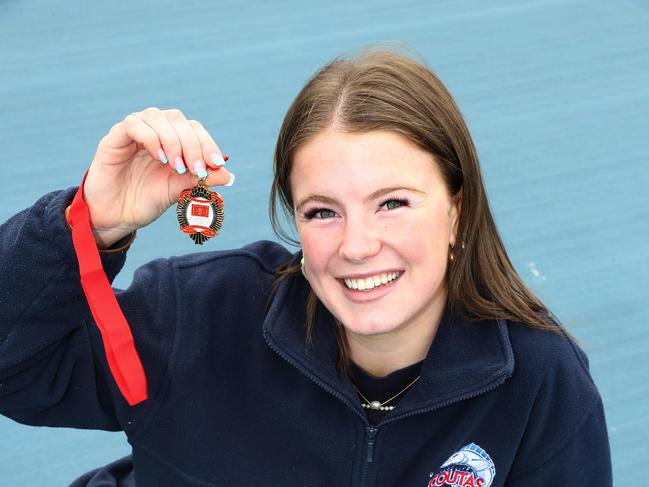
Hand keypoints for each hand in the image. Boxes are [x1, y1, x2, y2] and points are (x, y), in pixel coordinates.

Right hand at [69, 107, 232, 247]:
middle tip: (197, 169)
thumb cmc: (147, 201)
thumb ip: (201, 180)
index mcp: (172, 140)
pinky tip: (159, 158)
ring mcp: (134, 132)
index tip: (216, 163)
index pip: (194, 129)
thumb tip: (228, 175)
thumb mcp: (179, 191)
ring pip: (158, 117)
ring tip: (177, 166)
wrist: (117, 216)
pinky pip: (134, 124)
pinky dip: (151, 137)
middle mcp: (154, 131)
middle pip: (179, 120)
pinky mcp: (115, 138)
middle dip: (193, 143)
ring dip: (174, 140)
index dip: (207, 143)